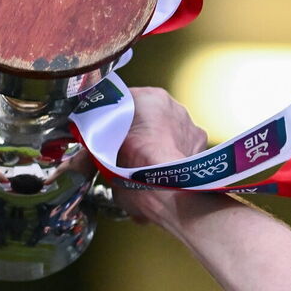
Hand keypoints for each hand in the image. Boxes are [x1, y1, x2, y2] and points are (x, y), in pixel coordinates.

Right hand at [110, 87, 207, 222]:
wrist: (163, 192)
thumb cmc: (133, 169)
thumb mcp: (103, 154)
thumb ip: (98, 144)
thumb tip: (90, 148)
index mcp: (148, 98)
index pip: (126, 101)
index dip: (114, 119)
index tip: (107, 133)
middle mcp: (172, 105)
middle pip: (149, 114)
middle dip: (139, 130)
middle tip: (125, 150)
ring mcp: (188, 124)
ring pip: (168, 128)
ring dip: (158, 141)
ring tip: (145, 163)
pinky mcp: (200, 144)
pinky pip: (182, 144)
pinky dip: (174, 153)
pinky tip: (163, 168)